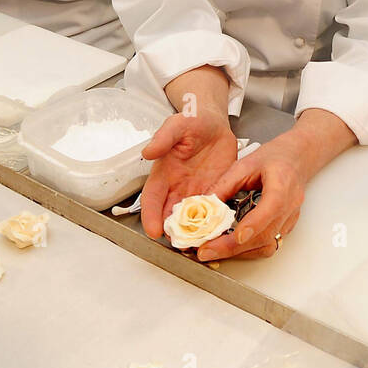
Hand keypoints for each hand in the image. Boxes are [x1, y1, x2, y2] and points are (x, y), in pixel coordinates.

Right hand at [139, 111, 238, 240]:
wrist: (213, 123)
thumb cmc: (192, 122)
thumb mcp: (177, 125)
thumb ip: (163, 138)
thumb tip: (148, 152)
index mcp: (164, 174)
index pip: (152, 198)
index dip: (151, 215)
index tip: (153, 231)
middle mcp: (178, 187)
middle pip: (171, 215)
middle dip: (174, 232)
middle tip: (180, 246)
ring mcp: (197, 192)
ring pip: (192, 218)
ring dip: (194, 232)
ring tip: (200, 245)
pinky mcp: (215, 192)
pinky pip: (213, 212)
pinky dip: (214, 223)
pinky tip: (220, 232)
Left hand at [193, 135, 310, 261]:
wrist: (296, 158)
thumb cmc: (275, 157)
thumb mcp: (245, 163)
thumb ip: (225, 184)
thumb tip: (204, 204)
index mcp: (282, 185)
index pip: (272, 207)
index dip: (254, 224)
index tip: (236, 236)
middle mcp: (289, 206)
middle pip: (265, 234)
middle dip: (233, 247)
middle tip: (206, 250)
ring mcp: (289, 219)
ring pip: (267, 245)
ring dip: (239, 253)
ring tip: (213, 251)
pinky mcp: (284, 227)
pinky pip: (268, 245)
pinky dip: (247, 250)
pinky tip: (229, 246)